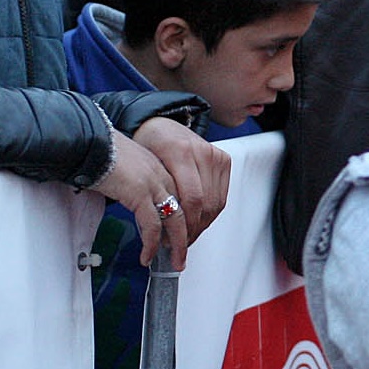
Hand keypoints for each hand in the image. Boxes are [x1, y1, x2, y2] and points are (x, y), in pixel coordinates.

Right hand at [92, 128, 184, 268]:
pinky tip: (147, 255)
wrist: (88, 142)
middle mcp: (162, 175)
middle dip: (187, 237)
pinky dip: (152, 244)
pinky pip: (152, 226)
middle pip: (186, 211)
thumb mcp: (129, 170)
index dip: (186, 222)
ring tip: (174, 261)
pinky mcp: (139, 193)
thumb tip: (139, 205)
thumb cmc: (100, 154)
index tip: (183, 238)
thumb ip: (139, 185)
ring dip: (176, 246)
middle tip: (183, 255)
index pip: (183, 199)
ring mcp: (153, 183)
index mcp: (161, 168)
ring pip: (176, 221)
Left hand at [133, 115, 230, 241]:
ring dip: (202, 224)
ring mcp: (215, 156)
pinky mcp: (224, 160)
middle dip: (192, 229)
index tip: (172, 240)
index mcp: (179, 151)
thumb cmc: (149, 144)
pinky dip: (211, 213)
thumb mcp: (144, 167)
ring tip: (187, 235)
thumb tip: (158, 229)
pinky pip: (222, 196)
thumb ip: (155, 193)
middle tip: (179, 244)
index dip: (185, 225)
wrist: (160, 124)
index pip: (192, 198)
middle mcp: (202, 152)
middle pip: (205, 203)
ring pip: (216, 203)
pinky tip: (197, 221)